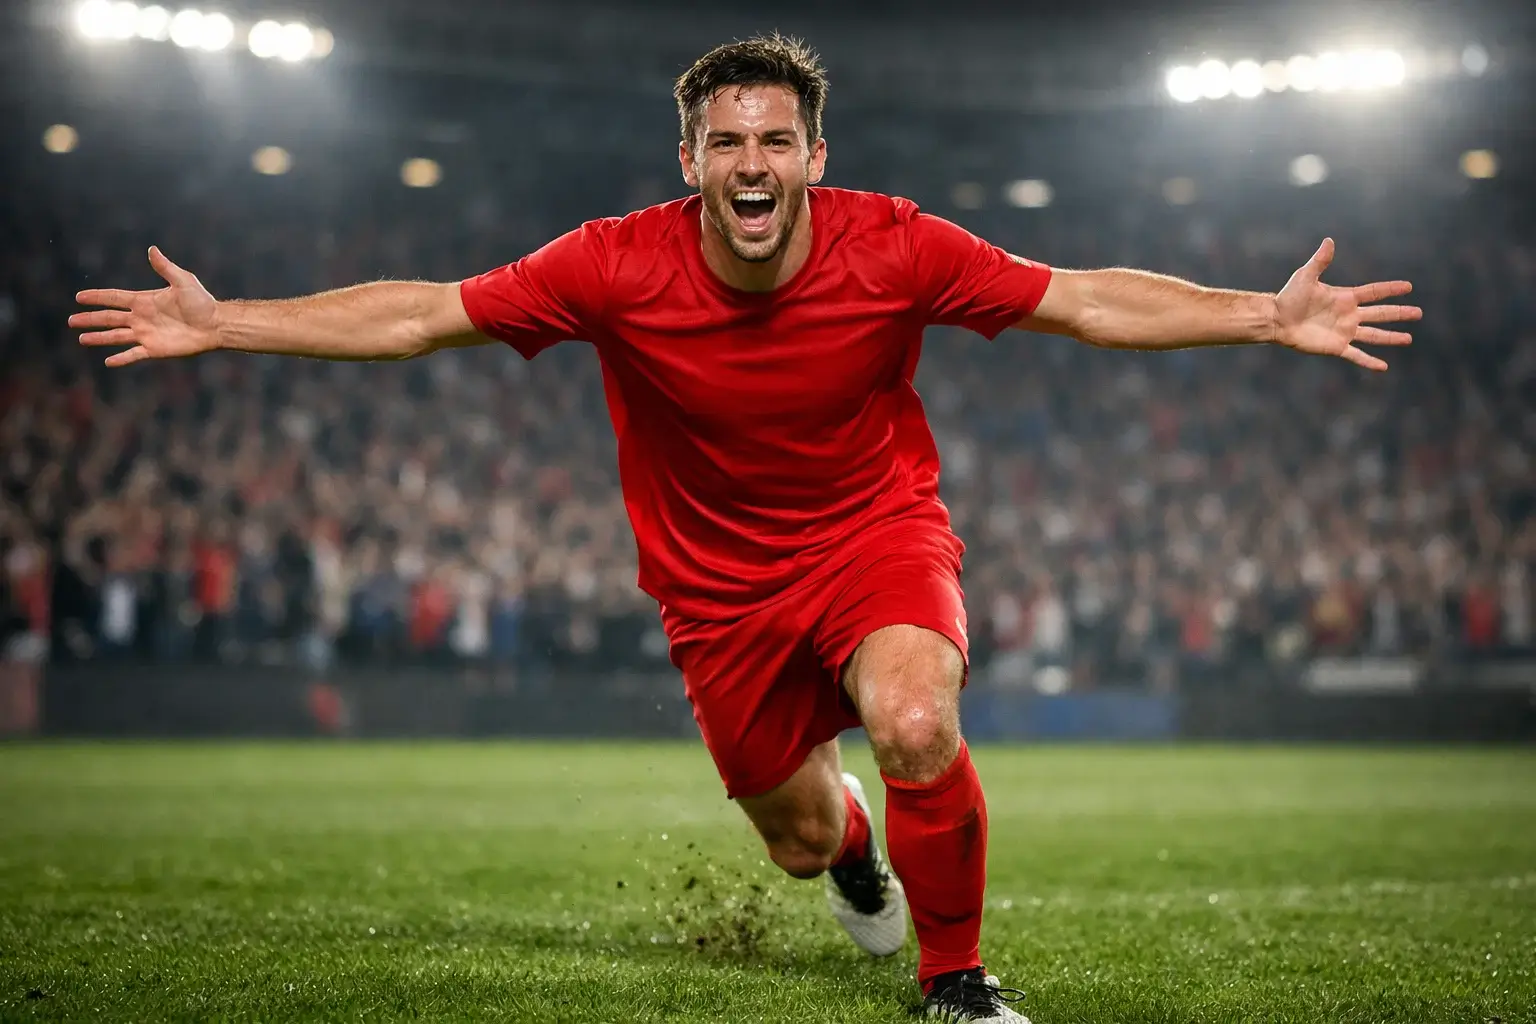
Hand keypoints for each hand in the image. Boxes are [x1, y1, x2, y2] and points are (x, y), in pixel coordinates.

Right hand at [70, 247, 220, 366]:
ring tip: (82, 339)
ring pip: (116, 336)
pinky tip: (108, 362)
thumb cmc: (201, 302)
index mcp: (144, 300)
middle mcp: (141, 318)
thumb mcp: (183, 281)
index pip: (114, 298)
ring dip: (99, 338)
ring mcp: (146, 334)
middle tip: (71, 321)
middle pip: (109, 318)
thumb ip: (165, 267)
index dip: (97, 297)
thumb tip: (152, 249)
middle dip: (90, 319)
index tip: (79, 297)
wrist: (215, 325)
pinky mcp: (154, 349)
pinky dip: (121, 359)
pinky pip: (133, 354)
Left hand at [1273, 238, 1419, 370]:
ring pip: (1374, 335)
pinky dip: (1369, 361)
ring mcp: (1344, 332)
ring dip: (1391, 338)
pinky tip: (1383, 367)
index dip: (1391, 289)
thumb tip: (1329, 241)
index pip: (1374, 292)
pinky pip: (1357, 355)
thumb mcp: (1306, 276)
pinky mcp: (1336, 347)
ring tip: (1409, 339)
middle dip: (1399, 313)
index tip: (1409, 286)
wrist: (1276, 320)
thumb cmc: (1289, 297)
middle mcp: (1349, 315)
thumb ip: (1320, 261)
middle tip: (1418, 313)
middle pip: (1380, 314)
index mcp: (1345, 297)